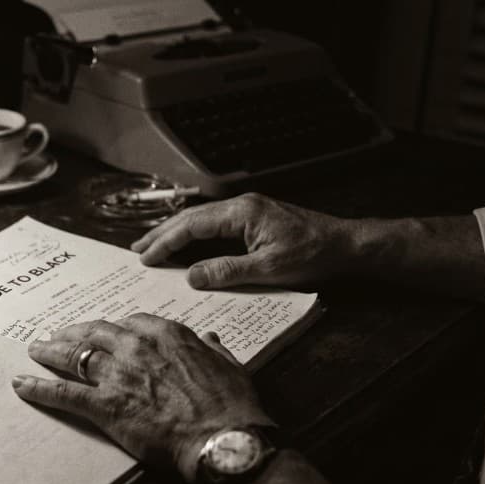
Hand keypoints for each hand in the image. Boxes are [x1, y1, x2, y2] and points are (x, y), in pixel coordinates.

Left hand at [12, 314, 272, 483]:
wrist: (224, 440)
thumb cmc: (232, 407)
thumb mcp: (229, 366)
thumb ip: (213, 349)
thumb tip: (209, 338)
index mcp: (167, 335)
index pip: (131, 323)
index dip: (114, 329)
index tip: (106, 333)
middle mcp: (137, 347)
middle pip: (95, 332)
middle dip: (74, 332)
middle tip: (59, 335)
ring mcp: (118, 375)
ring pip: (74, 355)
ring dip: (51, 352)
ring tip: (35, 350)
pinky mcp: (105, 405)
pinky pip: (63, 392)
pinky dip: (38, 388)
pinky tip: (21, 385)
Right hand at [130, 193, 355, 288]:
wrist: (347, 244)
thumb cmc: (314, 254)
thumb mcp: (269, 269)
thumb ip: (227, 271)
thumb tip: (192, 276)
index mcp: (242, 212)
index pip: (192, 225)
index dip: (166, 242)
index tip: (146, 258)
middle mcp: (241, 206)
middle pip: (191, 218)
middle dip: (162, 233)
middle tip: (137, 250)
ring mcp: (248, 210)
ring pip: (201, 220)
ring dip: (175, 233)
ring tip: (152, 245)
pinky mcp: (254, 219)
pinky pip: (215, 225)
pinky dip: (193, 234)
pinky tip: (185, 244)